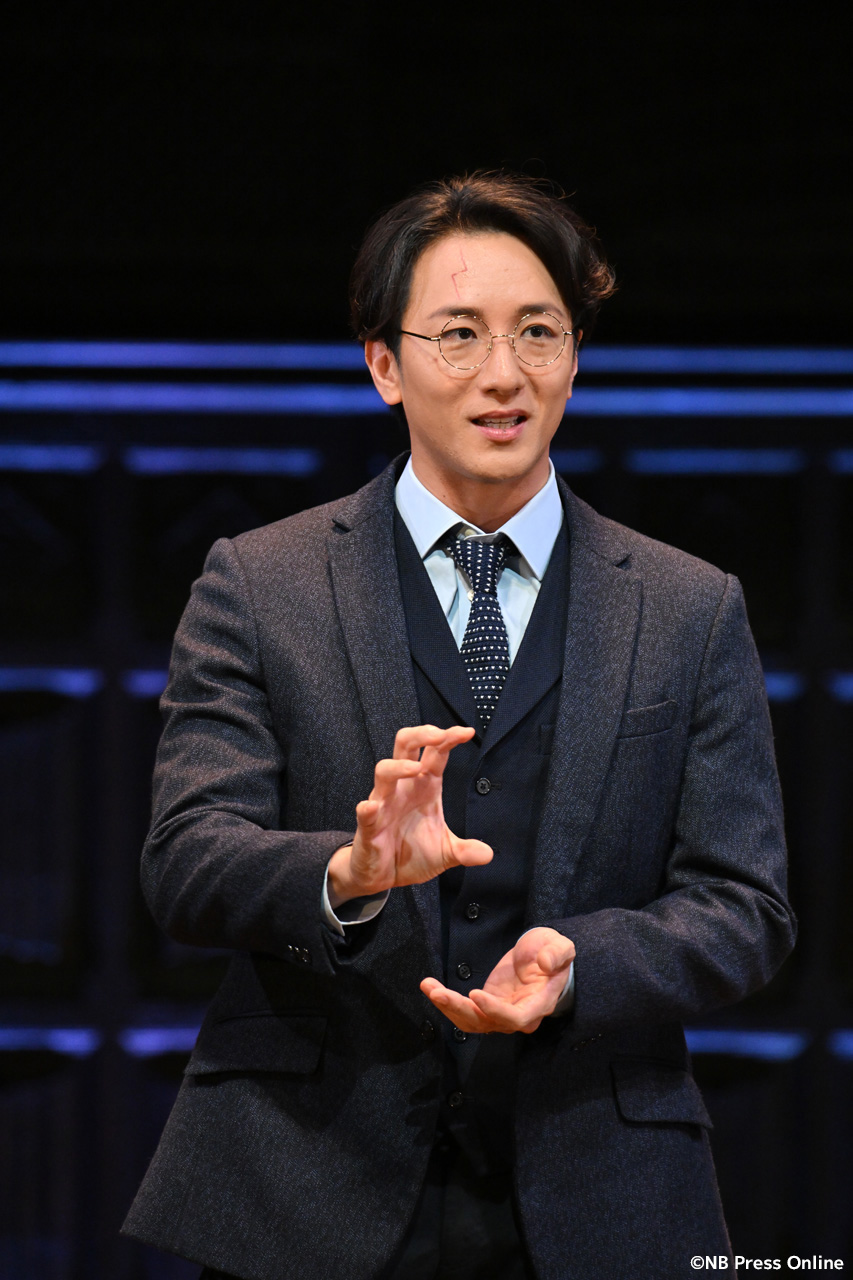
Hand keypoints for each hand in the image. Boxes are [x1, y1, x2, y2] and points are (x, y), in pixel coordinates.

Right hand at [328, 724, 492, 904]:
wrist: (382, 877)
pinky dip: (367, 808)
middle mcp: (403, 789)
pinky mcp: (368, 826)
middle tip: (438, 734)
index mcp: (425, 787)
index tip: (467, 732)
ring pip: (384, 771)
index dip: (449, 738)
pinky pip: (365, 812)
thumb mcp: (446, 853)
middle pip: (406, 747)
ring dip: (399, 766)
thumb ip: (466, 851)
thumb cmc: (411, 855)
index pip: (436, 754)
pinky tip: (372, 807)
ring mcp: (384, 804)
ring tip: (416, 768)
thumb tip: (488, 854)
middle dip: (420, 734)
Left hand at [420, 928, 574, 1034]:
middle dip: (460, 1010)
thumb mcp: (561, 946)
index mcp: (539, 1004)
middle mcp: (518, 1016)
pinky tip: (429, 986)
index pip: (516, 1018)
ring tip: (429, 988)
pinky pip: (464, 1011)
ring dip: (448, 1007)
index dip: (495, 1011)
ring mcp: (500, 1013)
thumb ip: (557, 954)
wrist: (542, 956)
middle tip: (438, 994)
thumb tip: (545, 963)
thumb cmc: (553, 952)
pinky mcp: (486, 1006)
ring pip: (471, 1021)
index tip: (476, 994)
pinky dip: (446, 1000)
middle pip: (487, 1023)